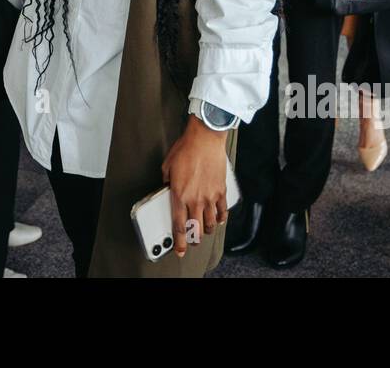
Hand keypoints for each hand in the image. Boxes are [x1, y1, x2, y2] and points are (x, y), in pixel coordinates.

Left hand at [160, 117, 229, 258]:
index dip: (180, 241)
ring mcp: (210, 196)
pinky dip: (221, 218)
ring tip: (205, 230)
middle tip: (193, 241)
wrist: (205, 139)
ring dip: (208, 230)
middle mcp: (195, 199)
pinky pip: (223, 210)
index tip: (180, 249)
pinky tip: (219, 220)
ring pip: (211, 223)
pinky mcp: (221, 190)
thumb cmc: (186, 149)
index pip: (179, 225)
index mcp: (179, 195)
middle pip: (196, 228)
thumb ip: (167, 181)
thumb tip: (167, 187)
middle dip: (194, 239)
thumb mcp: (167, 166)